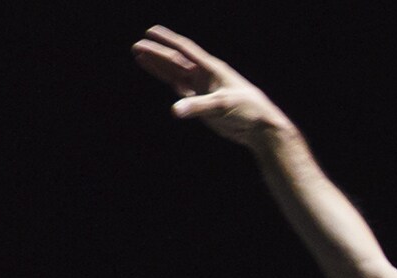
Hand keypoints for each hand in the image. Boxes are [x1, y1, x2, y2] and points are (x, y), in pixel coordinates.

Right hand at [131, 26, 291, 144]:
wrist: (259, 126)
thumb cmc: (247, 110)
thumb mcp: (222, 105)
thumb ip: (198, 106)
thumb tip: (175, 110)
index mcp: (212, 68)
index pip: (186, 49)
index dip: (168, 40)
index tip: (151, 31)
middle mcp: (204, 75)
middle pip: (176, 60)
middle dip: (156, 53)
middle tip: (136, 46)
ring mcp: (201, 88)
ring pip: (174, 72)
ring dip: (157, 63)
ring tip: (139, 53)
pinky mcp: (200, 101)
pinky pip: (178, 86)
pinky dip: (165, 78)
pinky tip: (154, 69)